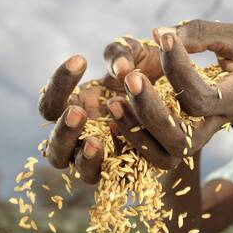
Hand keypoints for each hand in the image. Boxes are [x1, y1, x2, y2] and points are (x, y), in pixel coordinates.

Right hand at [37, 38, 162, 182]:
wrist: (182, 98)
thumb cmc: (149, 71)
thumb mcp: (135, 54)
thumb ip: (122, 54)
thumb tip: (122, 69)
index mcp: (74, 109)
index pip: (50, 104)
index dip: (59, 84)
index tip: (80, 59)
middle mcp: (82, 138)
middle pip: (53, 147)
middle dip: (63, 131)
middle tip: (77, 111)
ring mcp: (102, 158)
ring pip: (79, 169)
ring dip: (84, 156)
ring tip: (95, 141)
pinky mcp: (125, 173)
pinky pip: (111, 178)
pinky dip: (111, 167)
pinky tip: (119, 153)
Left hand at [107, 19, 232, 168]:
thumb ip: (203, 34)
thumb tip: (160, 33)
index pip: (199, 96)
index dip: (178, 68)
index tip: (164, 38)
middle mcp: (214, 126)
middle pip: (179, 136)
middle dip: (151, 110)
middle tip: (131, 78)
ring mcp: (198, 138)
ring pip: (166, 152)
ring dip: (136, 129)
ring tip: (114, 101)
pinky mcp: (183, 139)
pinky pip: (156, 153)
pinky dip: (132, 137)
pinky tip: (115, 111)